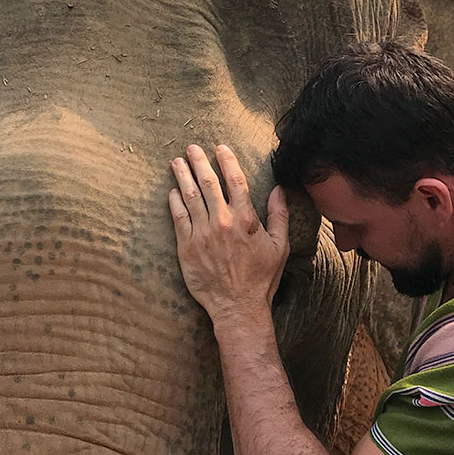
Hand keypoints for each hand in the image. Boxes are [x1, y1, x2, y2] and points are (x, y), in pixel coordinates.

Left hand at [169, 144, 289, 323]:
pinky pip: (178, 217)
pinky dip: (175, 201)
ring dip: (182, 176)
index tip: (220, 148)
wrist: (237, 306)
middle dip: (198, 161)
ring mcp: (202, 234)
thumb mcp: (280, 246)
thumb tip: (279, 189)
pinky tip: (173, 191)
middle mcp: (222, 222)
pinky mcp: (186, 247)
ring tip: (176, 162)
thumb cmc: (261, 278)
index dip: (226, 160)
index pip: (235, 180)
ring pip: (189, 196)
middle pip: (208, 183)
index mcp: (245, 219)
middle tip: (191, 148)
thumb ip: (279, 215)